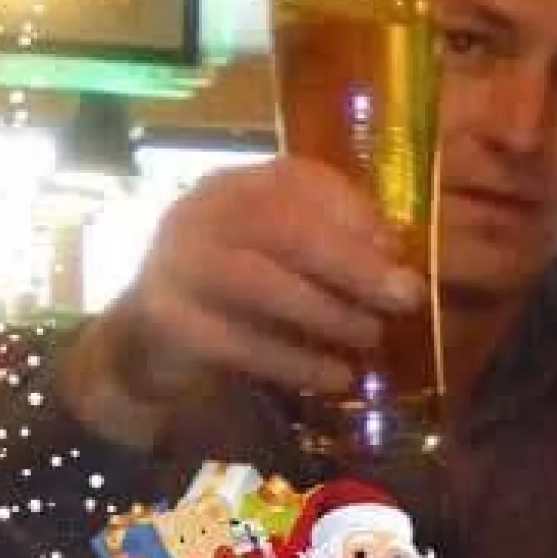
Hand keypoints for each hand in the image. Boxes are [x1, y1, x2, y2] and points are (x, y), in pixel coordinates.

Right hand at [61, 157, 426, 443]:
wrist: (151, 338)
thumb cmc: (240, 292)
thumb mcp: (284, 256)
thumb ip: (335, 246)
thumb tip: (397, 258)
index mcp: (239, 186)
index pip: (300, 181)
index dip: (356, 214)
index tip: (399, 250)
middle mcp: (203, 213)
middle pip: (282, 228)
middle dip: (352, 264)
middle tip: (405, 298)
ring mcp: (177, 264)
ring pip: (258, 283)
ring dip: (326, 313)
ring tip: (371, 337)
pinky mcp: (168, 322)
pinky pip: (239, 342)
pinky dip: (296, 362)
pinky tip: (337, 377)